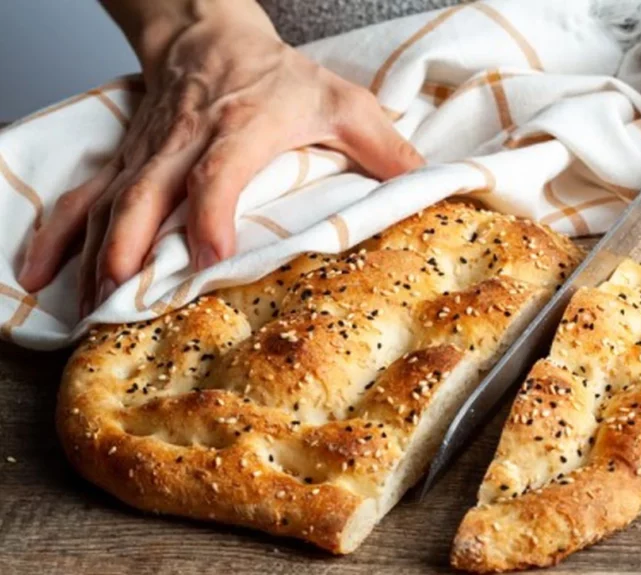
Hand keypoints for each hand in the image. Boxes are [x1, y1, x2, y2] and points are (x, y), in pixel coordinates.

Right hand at [18, 0, 422, 315]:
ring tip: (87, 307)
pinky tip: (41, 275)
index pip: (220, 170)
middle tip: (124, 296)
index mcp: (243, 126)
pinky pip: (84, 197)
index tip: (211, 255)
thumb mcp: (342, 102)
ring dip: (96, 254)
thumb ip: (384, 147)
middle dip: (135, 246)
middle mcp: (186, 141)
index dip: (213, 211)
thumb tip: (427, 187)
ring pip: (112, 203)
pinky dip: (59, 236)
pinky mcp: (127, 161)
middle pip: (150, 192)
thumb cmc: (278, 76)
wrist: (209, 34)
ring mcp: (148, 154)